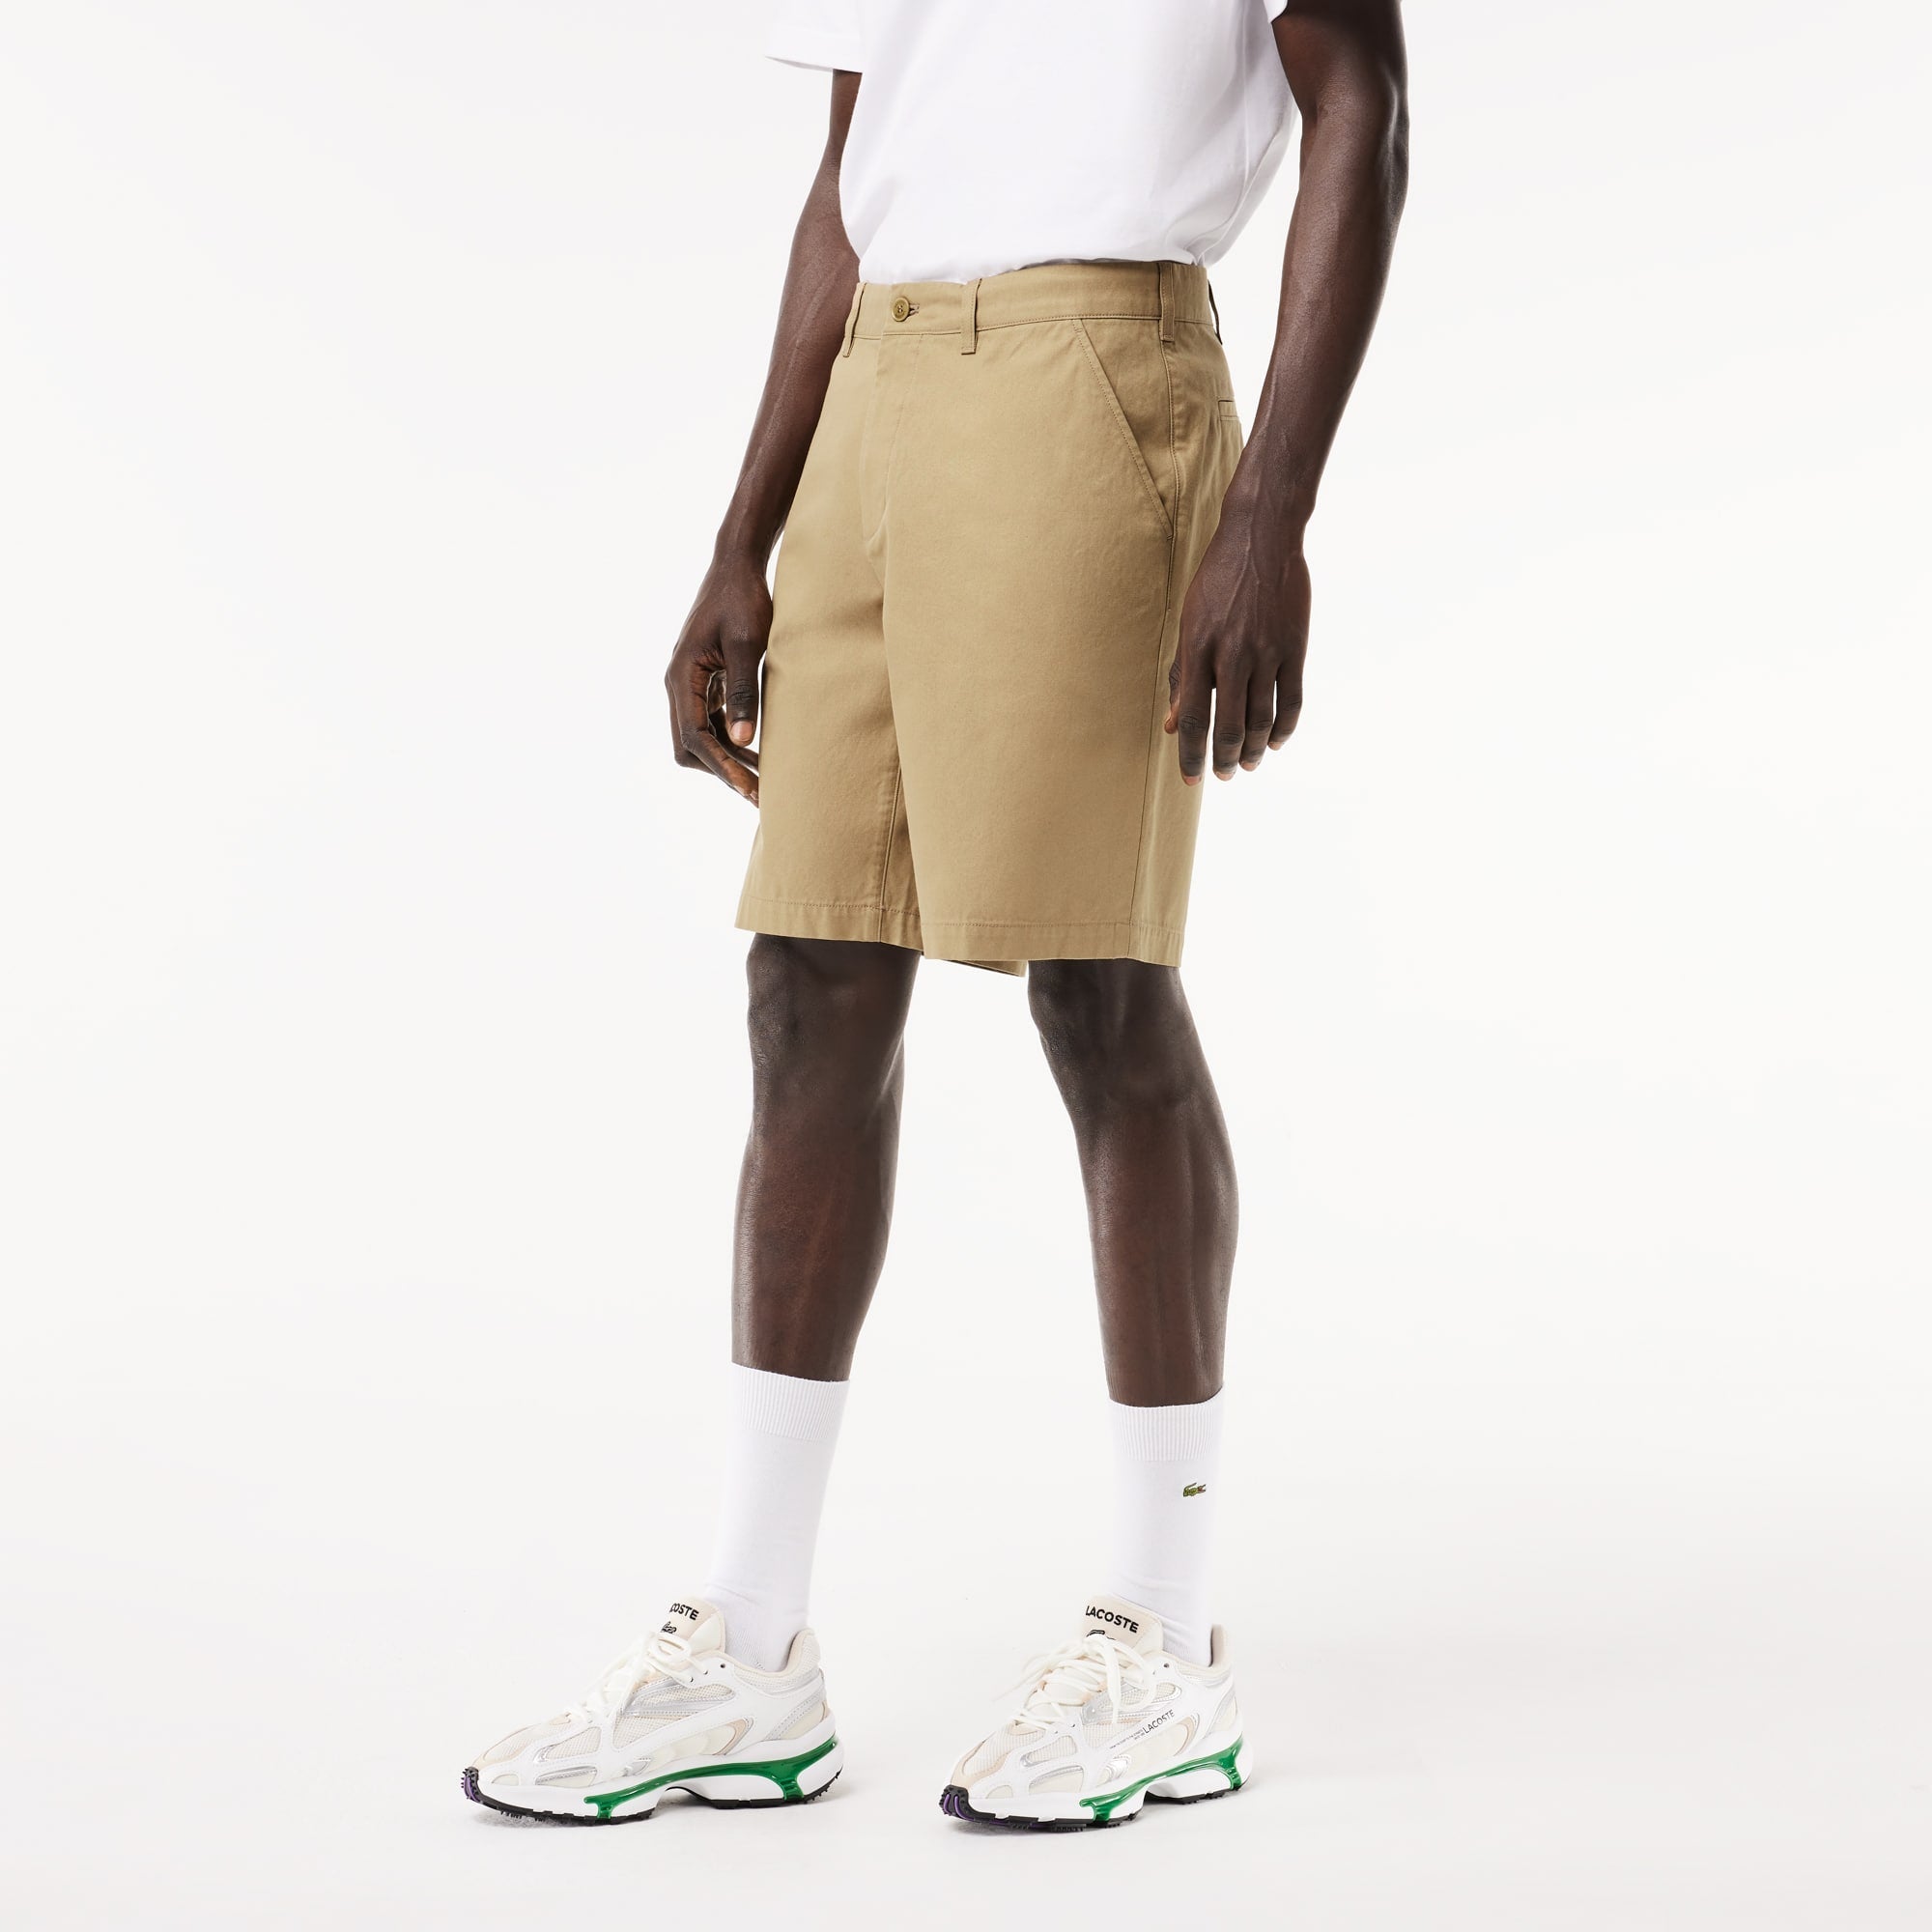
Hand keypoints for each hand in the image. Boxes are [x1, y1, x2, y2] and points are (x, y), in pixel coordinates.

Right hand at [664, 550, 770, 804]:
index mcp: (682, 676)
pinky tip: (759, 752)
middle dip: (721, 771)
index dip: (722, 767)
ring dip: (727, 760)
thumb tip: (742, 742)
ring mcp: (689, 684)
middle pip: (689, 746)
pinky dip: (730, 741)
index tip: (750, 788)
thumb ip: (744, 692)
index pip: (694, 736)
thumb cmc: (744, 600)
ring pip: (699, 738)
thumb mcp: (748, 645)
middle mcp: (678, 684)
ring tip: (764, 781)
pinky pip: (710, 722)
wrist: (736, 567)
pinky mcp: (703, 682)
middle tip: (759, 793)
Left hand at [1166, 500, 1308, 783]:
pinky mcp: (1295, 647)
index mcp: (1199, 648)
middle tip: (1223, 775)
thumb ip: (1183, 674)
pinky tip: (1275, 742)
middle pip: (1228, 727)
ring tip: (1247, 764)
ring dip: (1253, 750)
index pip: (1193, 717)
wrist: (1261, 536)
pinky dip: (1284, 730)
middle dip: (1223, 760)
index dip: (1191, 754)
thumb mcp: (1190, 622)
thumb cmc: (1218, 581)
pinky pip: (1292, 702)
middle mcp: (1232, 654)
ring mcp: (1267, 652)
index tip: (1191, 777)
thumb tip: (1174, 724)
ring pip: (1261, 721)